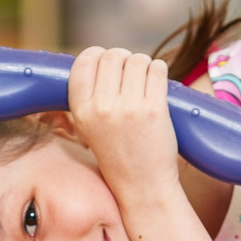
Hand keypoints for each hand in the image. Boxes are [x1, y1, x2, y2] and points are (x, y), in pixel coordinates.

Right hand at [67, 46, 180, 198]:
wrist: (142, 186)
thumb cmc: (118, 153)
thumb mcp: (89, 127)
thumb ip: (91, 95)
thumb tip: (103, 57)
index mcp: (81, 109)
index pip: (85, 60)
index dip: (99, 55)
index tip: (109, 64)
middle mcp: (101, 107)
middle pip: (113, 55)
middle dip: (124, 59)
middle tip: (131, 75)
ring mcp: (128, 108)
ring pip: (137, 60)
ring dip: (144, 66)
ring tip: (145, 84)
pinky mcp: (154, 109)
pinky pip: (157, 69)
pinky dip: (159, 71)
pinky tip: (157, 85)